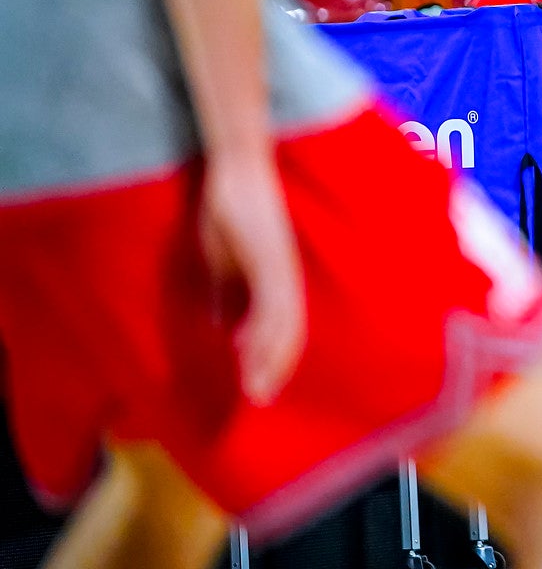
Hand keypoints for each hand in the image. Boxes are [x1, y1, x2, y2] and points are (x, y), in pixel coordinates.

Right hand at [200, 151, 304, 405]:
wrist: (236, 169)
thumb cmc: (230, 209)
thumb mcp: (224, 260)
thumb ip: (229, 291)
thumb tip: (227, 325)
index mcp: (277, 277)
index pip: (284, 326)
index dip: (274, 357)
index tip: (259, 386)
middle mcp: (287, 276)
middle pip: (290, 331)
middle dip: (275, 367)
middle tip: (259, 399)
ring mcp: (281, 266)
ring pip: (285, 323)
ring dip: (270, 358)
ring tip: (256, 388)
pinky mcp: (271, 257)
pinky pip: (272, 300)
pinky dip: (263, 329)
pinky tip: (247, 350)